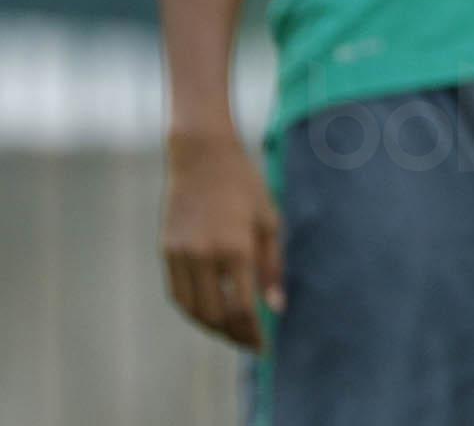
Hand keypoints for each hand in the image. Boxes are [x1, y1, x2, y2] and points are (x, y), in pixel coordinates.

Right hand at [161, 127, 283, 349]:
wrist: (201, 157)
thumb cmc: (245, 186)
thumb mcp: (269, 222)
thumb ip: (272, 267)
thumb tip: (276, 308)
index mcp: (236, 248)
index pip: (243, 308)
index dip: (253, 333)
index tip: (264, 348)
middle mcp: (204, 255)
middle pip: (215, 315)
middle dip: (234, 336)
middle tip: (251, 344)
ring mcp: (181, 254)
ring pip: (193, 309)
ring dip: (211, 327)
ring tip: (231, 333)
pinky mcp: (166, 251)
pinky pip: (177, 293)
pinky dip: (193, 309)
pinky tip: (210, 313)